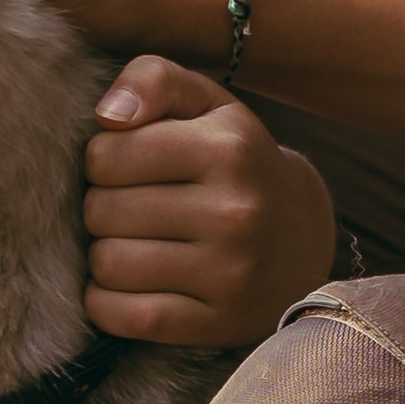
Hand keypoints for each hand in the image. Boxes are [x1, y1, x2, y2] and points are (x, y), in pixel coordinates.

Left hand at [84, 58, 335, 345]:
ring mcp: (230, 273)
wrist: (303, 239)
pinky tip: (127, 285)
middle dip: (102, 208)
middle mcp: (236, 211)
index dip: (102, 160)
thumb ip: (155, 80)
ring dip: (105, 255)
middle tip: (131, 209)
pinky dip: (106, 302)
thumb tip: (107, 116)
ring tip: (134, 243)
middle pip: (101, 211)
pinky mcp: (217, 324)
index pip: (105, 155)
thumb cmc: (236, 164)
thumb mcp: (208, 106)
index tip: (127, 168)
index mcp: (229, 148)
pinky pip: (122, 316)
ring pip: (107, 264)